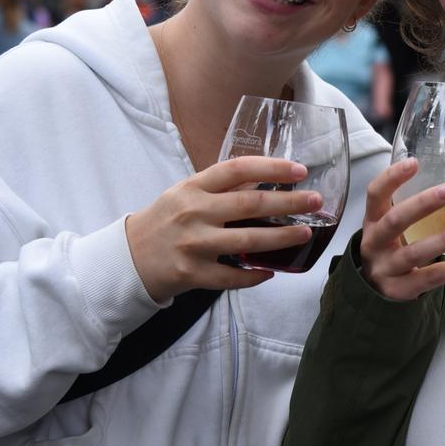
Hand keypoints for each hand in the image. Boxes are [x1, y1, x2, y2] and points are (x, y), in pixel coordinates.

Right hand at [125, 156, 322, 302]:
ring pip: (247, 241)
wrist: (129, 257)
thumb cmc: (165, 220)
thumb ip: (220, 188)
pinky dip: (254, 275)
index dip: (271, 167)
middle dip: (289, 201)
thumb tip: (265, 180)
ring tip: (304, 233)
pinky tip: (272, 271)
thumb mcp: (186, 194)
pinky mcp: (192, 274)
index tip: (299, 169)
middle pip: (250, 204)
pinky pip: (232, 277)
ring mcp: (193, 244)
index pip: (237, 169)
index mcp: (193, 187)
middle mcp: (193, 212)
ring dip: (281, 238)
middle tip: (316, 201)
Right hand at [358, 158, 444, 300]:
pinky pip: (431, 277)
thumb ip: (408, 206)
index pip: (375, 194)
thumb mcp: (388, 225)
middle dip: (422, 204)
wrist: (371, 291)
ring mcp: (386, 268)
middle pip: (394, 221)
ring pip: (414, 253)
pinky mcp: (400, 290)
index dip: (392, 177)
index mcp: (372, 221)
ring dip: (443, 239)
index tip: (414, 163)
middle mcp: (374, 243)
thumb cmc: (389, 248)